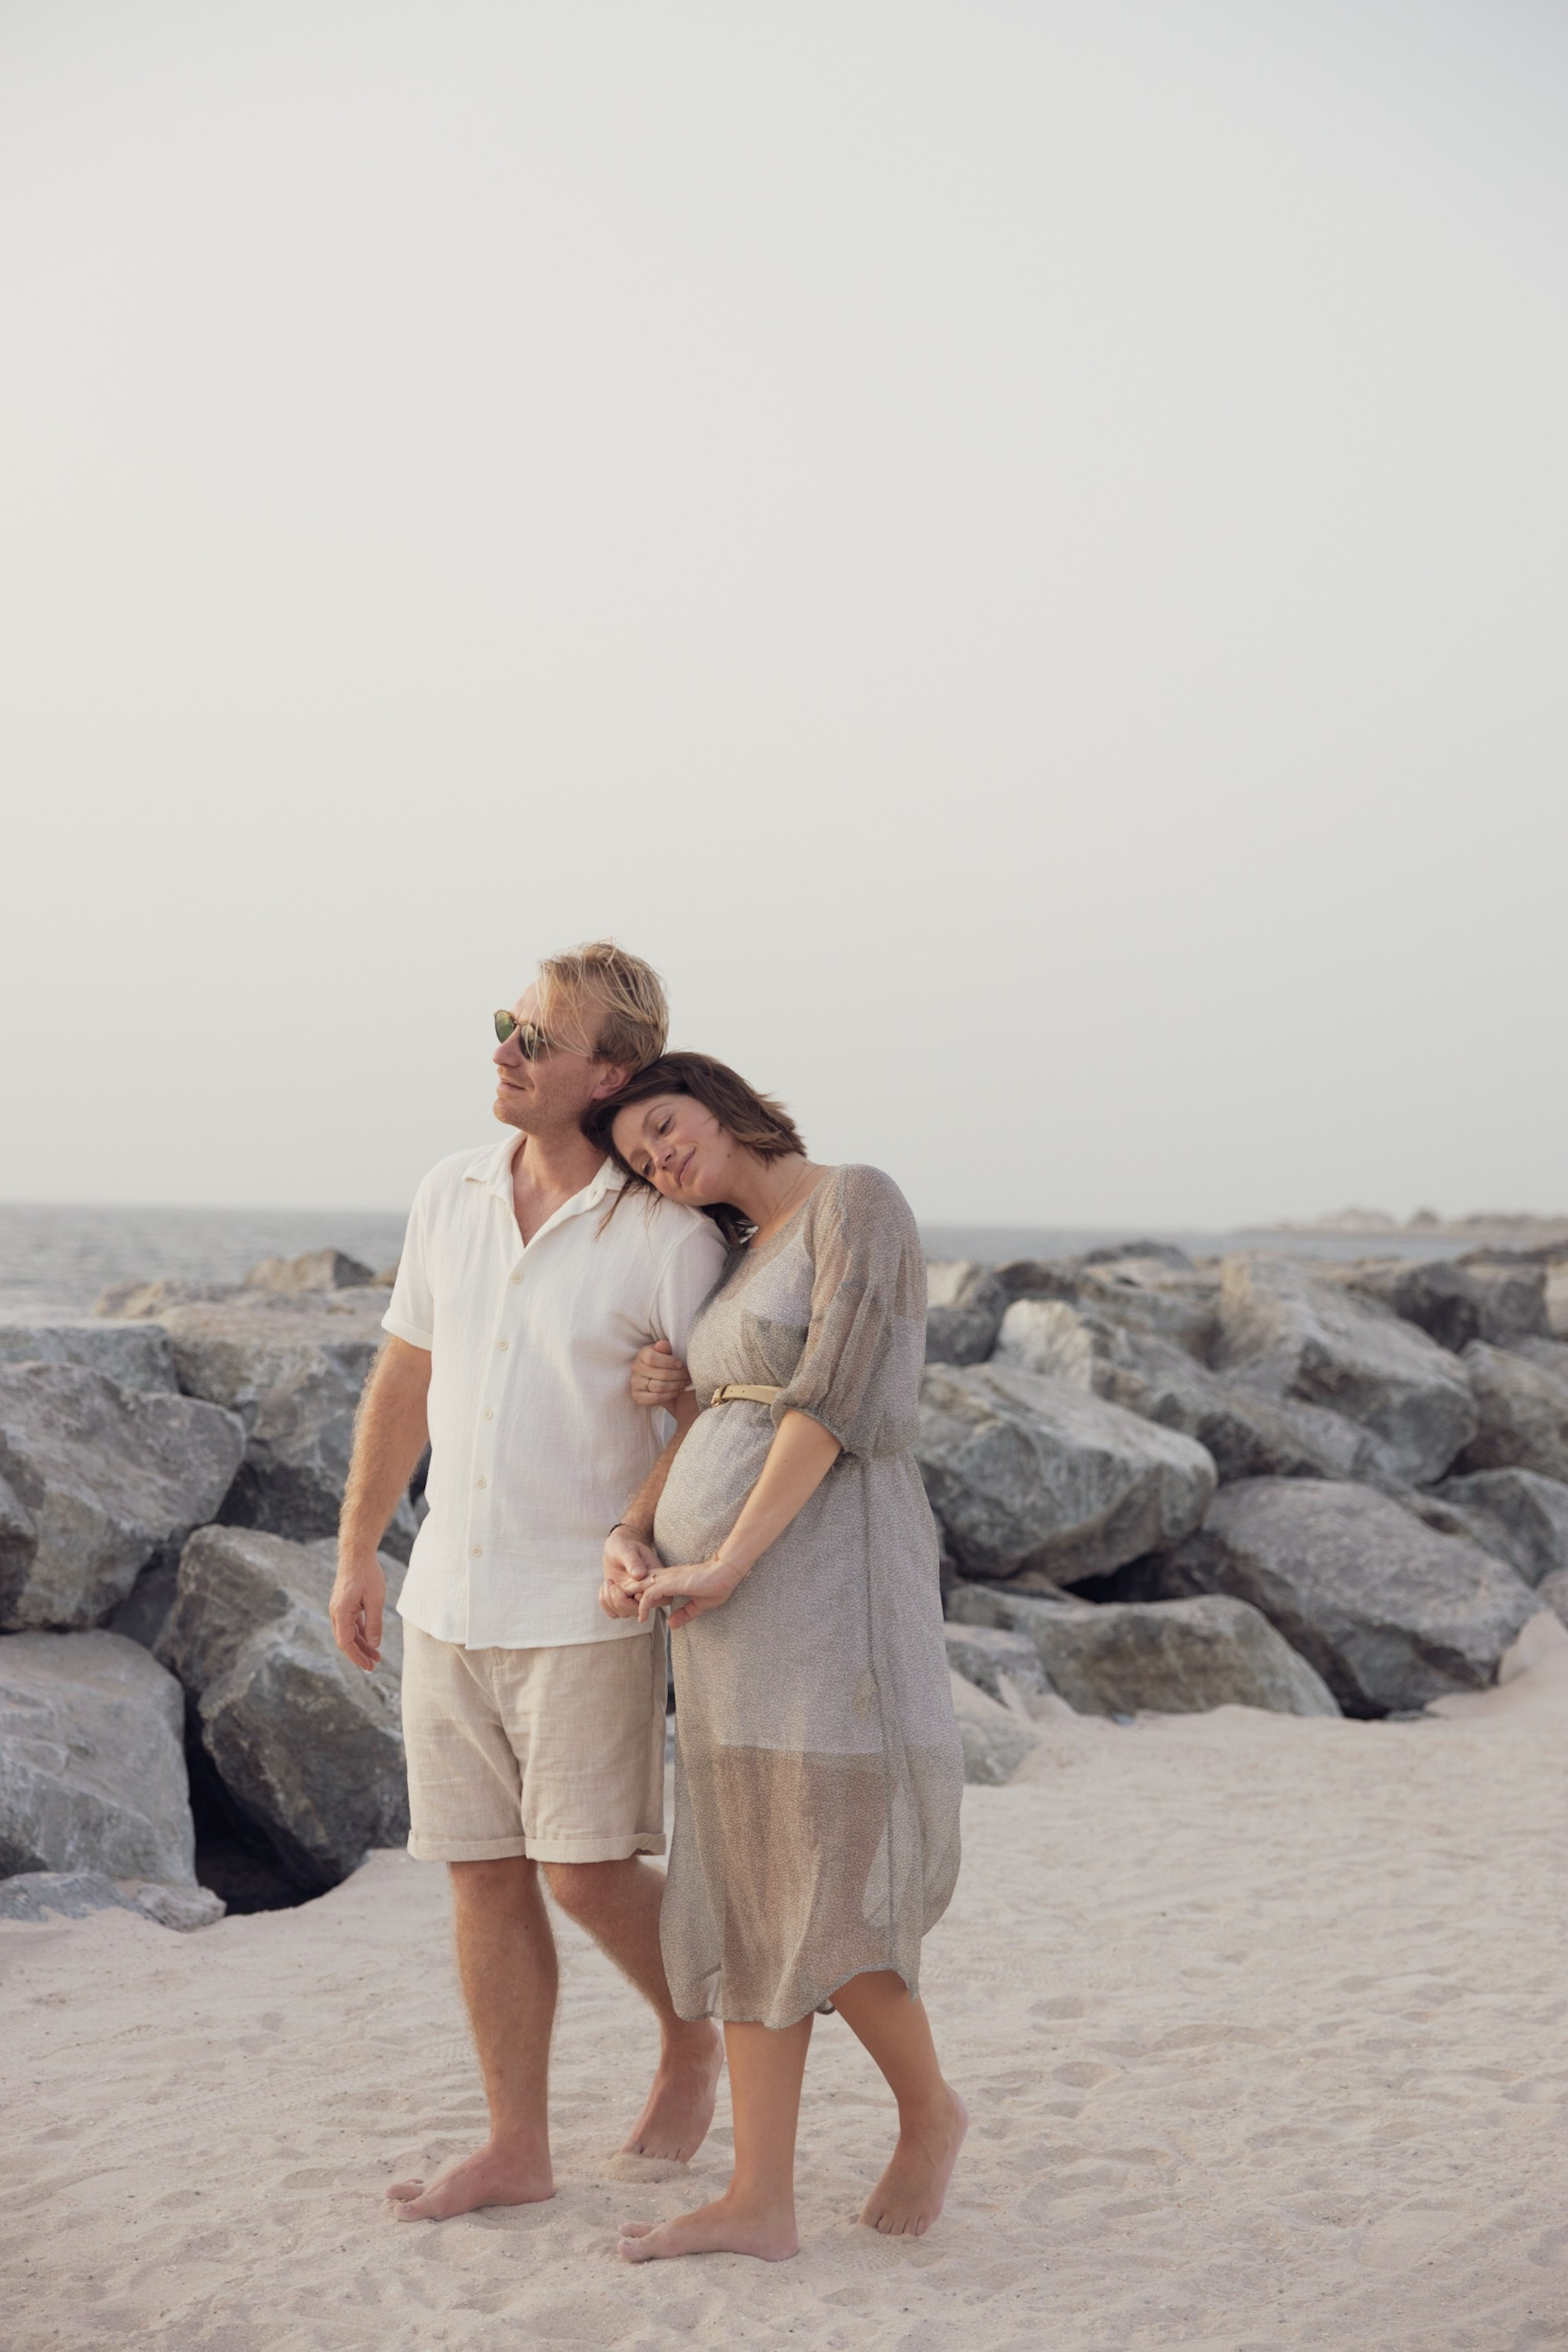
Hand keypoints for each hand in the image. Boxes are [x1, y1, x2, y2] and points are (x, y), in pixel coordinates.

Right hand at [330, 1552, 385, 1670]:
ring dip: (362, 1645)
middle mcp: (336, 1613)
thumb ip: (374, 1623)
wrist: (357, 1554)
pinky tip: (371, 1640)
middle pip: (346, 1641)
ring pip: (349, 1633)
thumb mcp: (375, 1599)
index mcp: (341, 1613)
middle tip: (374, 1666)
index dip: (357, 1657)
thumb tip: (374, 1645)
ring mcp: (339, 1609)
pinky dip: (361, 1633)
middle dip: (359, 1654)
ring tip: (377, 1656)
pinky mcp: (345, 1605)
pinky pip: (351, 1624)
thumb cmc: (367, 1574)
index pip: (345, 1643)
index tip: (368, 1667)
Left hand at [601, 1525, 659, 1619]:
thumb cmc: (625, 1546)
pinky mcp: (623, 1600)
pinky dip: (605, 1604)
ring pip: (625, 1613)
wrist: (617, 1548)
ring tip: (607, 1582)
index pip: (654, 1600)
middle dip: (620, 1601)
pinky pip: (615, 1613)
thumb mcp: (628, 1550)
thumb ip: (633, 1561)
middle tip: (611, 1583)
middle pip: (637, 1611)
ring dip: (611, 1601)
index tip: (623, 1586)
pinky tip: (603, 1588)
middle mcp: (646, 1592)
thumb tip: (639, 1575)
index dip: (639, 1599)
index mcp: (654, 1580)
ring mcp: (634, 1598)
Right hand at [631, 1339, 691, 1408]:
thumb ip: (665, 1347)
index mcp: (642, 1354)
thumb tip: (663, 1344)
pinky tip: (677, 1391)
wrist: (663, 1379)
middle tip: (687, 1375)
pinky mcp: (638, 1397)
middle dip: (677, 1375)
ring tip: (684, 1383)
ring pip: (659, 1387)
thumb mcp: (668, 1352)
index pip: (652, 1358)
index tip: (680, 1364)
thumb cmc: (667, 1363)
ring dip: (675, 1386)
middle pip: (660, 1374)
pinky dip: (669, 1395)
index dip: (669, 1362)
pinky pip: (655, 1398)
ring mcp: (635, 1384)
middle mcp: (636, 1368)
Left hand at [635, 1555, 745, 1629]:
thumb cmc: (716, 1586)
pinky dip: (642, 1607)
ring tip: (626, 1614)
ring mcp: (666, 1579)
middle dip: (625, 1596)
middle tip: (621, 1610)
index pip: (645, 1585)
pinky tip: (642, 1618)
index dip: (637, 1596)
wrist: (726, 1574)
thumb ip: (685, 1613)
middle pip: (635, 1583)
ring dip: (629, 1601)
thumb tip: (672, 1624)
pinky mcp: (670, 1583)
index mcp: (670, 1579)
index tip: (635, 1610)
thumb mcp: (698, 1604)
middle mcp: (664, 1576)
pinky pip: (648, 1595)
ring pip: (638, 1587)